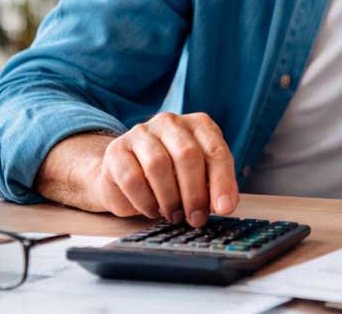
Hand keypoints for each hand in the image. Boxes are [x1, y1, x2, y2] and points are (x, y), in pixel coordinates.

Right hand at [90, 112, 238, 226]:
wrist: (125, 172)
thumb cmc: (172, 174)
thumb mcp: (199, 175)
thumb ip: (214, 185)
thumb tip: (225, 205)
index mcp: (197, 124)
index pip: (215, 150)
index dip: (222, 181)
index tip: (224, 208)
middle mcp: (170, 122)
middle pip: (187, 155)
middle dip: (194, 193)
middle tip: (196, 218)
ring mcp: (140, 133)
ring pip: (158, 166)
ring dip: (169, 199)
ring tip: (175, 216)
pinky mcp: (116, 151)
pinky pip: (132, 179)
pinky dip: (145, 201)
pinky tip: (153, 210)